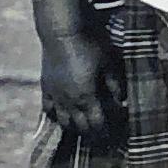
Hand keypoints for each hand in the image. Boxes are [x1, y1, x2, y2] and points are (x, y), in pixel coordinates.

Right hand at [38, 24, 123, 145]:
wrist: (62, 31)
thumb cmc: (89, 45)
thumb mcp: (108, 63)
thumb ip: (115, 84)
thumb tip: (122, 100)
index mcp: (87, 96)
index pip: (97, 124)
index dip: (107, 132)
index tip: (115, 134)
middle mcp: (70, 101)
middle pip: (81, 127)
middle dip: (93, 134)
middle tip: (102, 136)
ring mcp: (56, 95)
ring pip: (64, 122)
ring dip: (75, 128)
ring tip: (84, 129)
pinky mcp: (46, 87)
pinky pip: (49, 109)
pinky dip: (57, 116)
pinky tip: (63, 116)